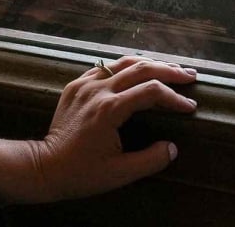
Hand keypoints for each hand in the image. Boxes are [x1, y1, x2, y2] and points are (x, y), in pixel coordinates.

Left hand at [30, 56, 197, 201]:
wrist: (44, 167)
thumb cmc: (81, 173)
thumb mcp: (120, 174)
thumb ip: (150, 160)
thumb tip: (173, 148)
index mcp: (110, 110)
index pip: (152, 92)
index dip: (175, 98)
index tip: (190, 107)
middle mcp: (98, 90)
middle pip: (141, 68)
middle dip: (170, 71)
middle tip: (191, 76)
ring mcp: (85, 84)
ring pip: (124, 62)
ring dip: (151, 63)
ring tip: (172, 68)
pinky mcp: (76, 85)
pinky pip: (105, 67)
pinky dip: (126, 66)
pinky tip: (138, 70)